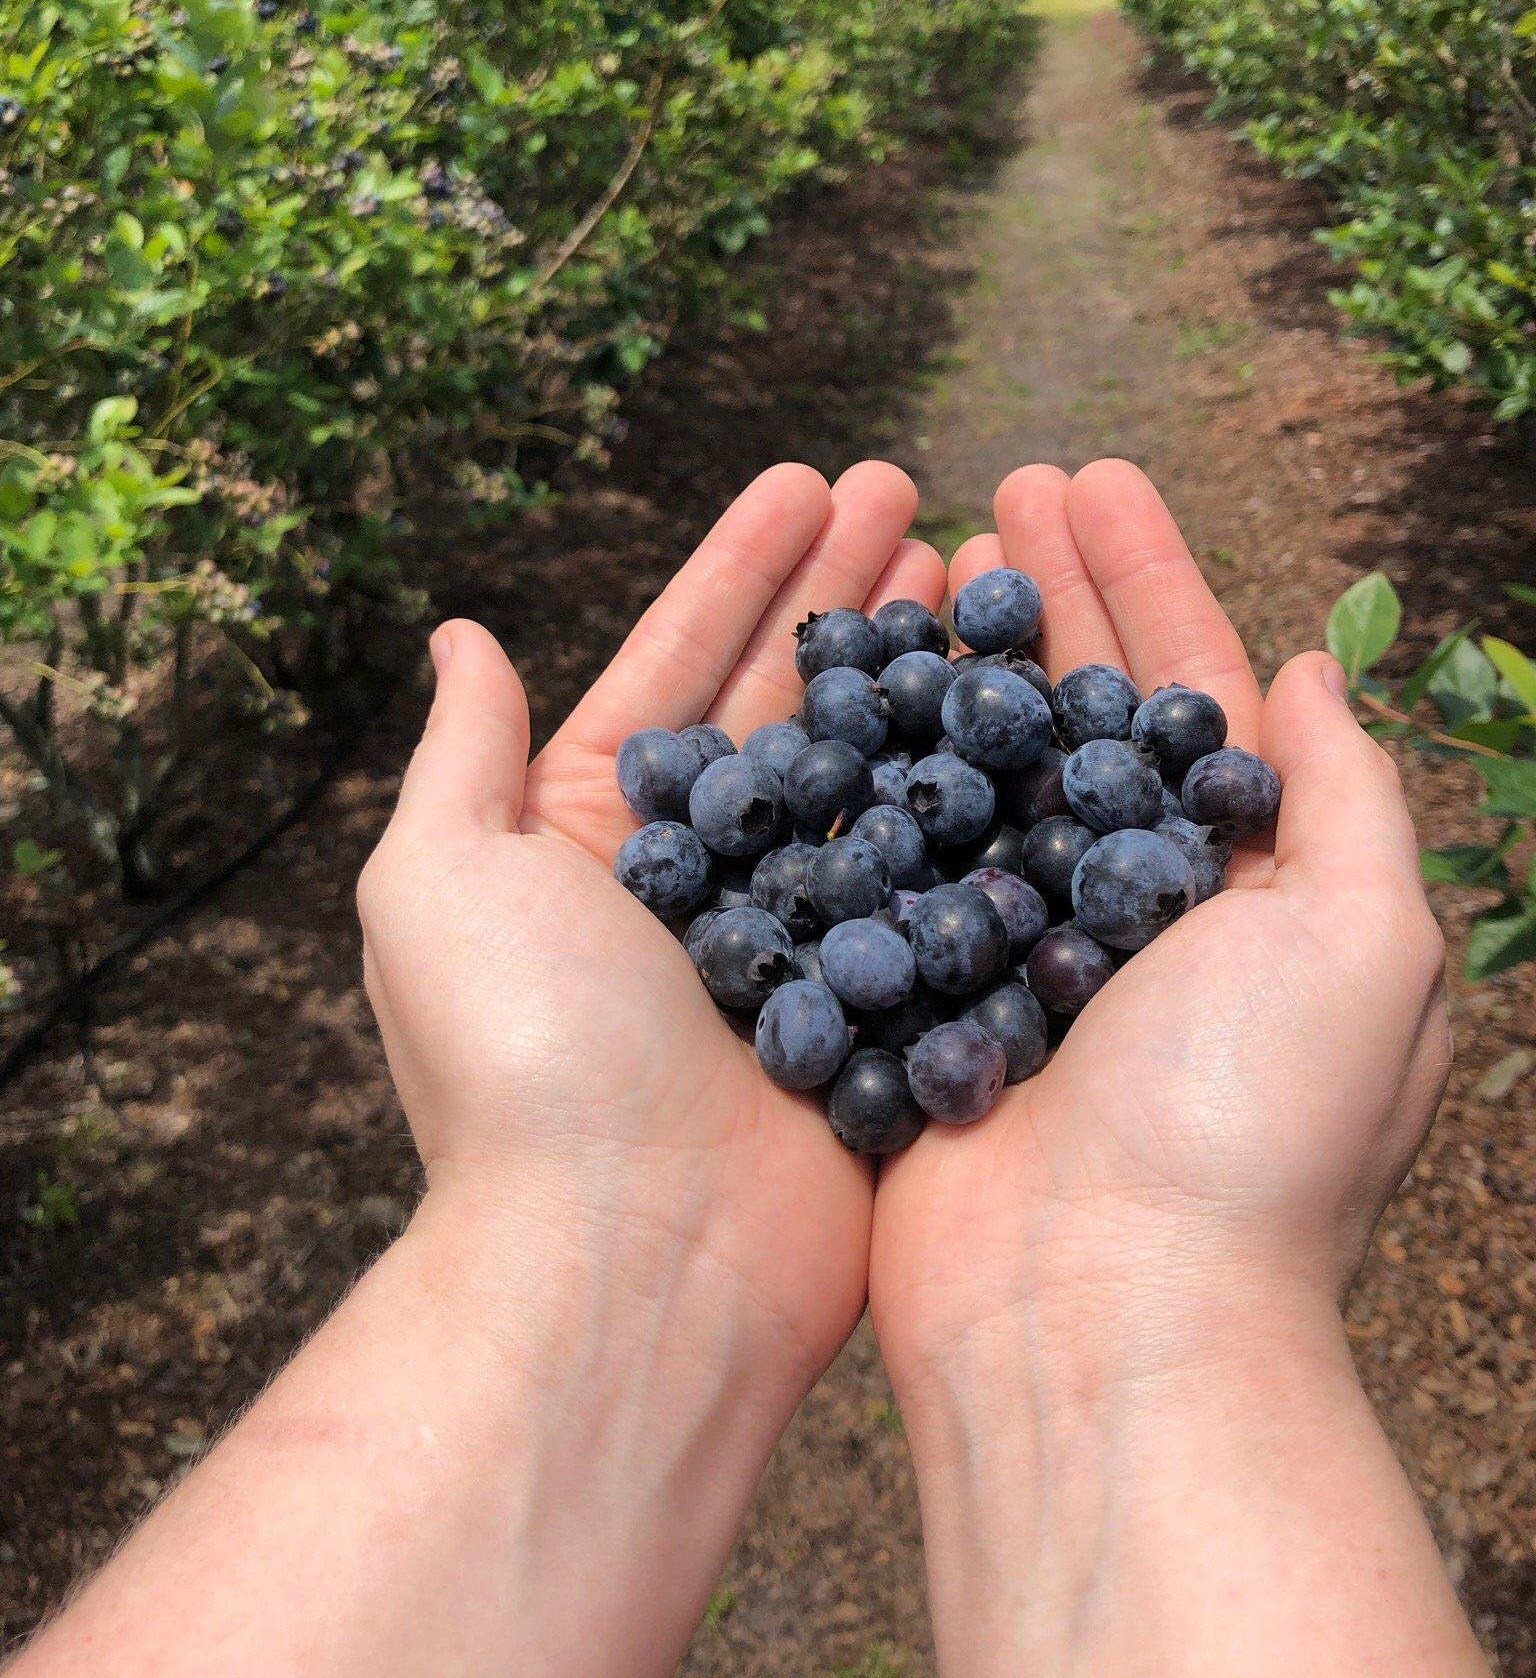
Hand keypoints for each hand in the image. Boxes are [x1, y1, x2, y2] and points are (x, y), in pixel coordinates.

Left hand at [359, 459, 945, 1387]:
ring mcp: (804, 946)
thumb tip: (459, 636)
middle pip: (790, 702)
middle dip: (849, 591)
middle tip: (922, 494)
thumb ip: (463, 755)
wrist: (632, 1261)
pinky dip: (978, 794)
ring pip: (873, 772)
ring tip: (980, 567)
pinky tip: (1027, 710)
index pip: (680, 665)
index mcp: (596, 837)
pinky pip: (939, 879)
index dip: (745, 566)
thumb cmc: (521, 1064)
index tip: (813, 475)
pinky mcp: (882, 1012)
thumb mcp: (436, 883)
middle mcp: (703, 883)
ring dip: (920, 668)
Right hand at [874, 457, 1447, 1383]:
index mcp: (1236, 885)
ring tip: (913, 554)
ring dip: (950, 661)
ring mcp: (1014, 953)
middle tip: (991, 485)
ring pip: (975, 768)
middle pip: (1073, 710)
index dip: (1144, 575)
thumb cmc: (1248, 1131)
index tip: (1087, 475)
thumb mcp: (1367, 949)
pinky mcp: (922, 1002)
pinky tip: (836, 692)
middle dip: (1042, 593)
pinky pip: (891, 861)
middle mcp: (1127, 909)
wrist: (1096, 1318)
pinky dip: (868, 774)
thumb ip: (1349, 801)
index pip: (1186, 690)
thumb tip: (1312, 673)